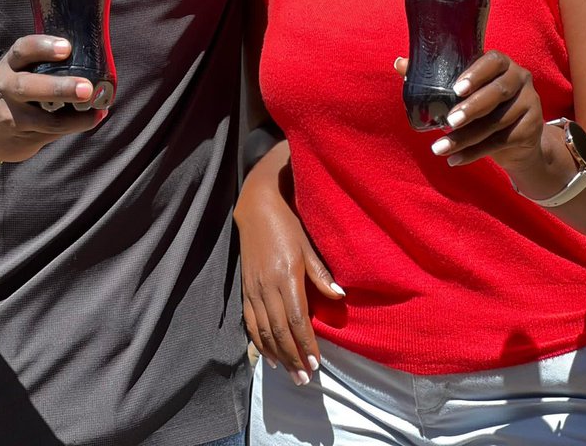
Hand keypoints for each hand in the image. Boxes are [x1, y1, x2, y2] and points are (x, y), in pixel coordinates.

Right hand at [0, 35, 106, 163]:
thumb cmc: (10, 89)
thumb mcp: (16, 69)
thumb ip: (42, 62)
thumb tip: (91, 56)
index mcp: (9, 66)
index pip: (22, 50)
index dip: (43, 47)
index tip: (67, 47)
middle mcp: (7, 89)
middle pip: (29, 87)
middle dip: (59, 88)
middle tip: (86, 88)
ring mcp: (13, 117)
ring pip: (45, 120)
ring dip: (76, 117)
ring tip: (98, 108)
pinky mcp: (22, 138)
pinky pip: (52, 133)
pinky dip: (76, 126)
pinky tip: (93, 118)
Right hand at [234, 145, 343, 384]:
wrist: (256, 207)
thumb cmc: (287, 223)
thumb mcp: (308, 244)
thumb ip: (321, 273)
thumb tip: (339, 297)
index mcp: (286, 276)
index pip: (296, 319)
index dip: (305, 344)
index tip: (316, 364)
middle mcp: (267, 286)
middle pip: (279, 331)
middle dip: (293, 357)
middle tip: (305, 379)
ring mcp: (254, 288)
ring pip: (263, 330)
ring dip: (277, 355)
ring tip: (290, 374)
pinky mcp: (245, 288)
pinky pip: (250, 322)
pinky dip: (258, 342)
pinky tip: (267, 356)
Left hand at [394, 53, 543, 171]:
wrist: (517, 139)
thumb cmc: (481, 105)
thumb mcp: (463, 90)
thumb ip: (435, 76)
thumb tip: (399, 64)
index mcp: (501, 63)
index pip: (492, 61)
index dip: (475, 73)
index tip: (456, 89)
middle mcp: (520, 79)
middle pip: (497, 92)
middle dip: (471, 108)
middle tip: (448, 121)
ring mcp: (530, 104)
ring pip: (496, 122)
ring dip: (466, 138)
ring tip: (439, 148)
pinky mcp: (532, 129)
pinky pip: (500, 142)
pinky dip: (474, 153)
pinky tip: (454, 160)